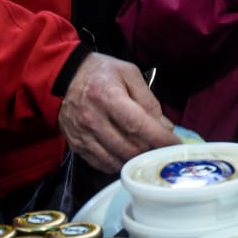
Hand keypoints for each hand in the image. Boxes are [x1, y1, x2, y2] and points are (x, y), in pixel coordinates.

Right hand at [59, 53, 178, 172]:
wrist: (62, 77)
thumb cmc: (100, 72)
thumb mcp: (128, 73)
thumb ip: (148, 100)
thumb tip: (165, 127)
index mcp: (108, 97)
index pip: (138, 125)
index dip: (160, 138)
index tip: (175, 145)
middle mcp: (93, 120)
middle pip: (129, 147)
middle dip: (150, 151)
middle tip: (162, 149)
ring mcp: (83, 136)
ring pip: (116, 160)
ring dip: (135, 160)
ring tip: (146, 152)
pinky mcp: (76, 146)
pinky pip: (101, 164)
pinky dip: (118, 164)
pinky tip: (127, 156)